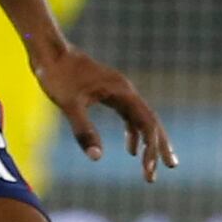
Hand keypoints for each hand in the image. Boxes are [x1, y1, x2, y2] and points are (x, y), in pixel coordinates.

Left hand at [35, 46, 178, 182]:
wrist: (49, 51)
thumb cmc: (57, 75)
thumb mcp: (69, 105)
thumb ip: (84, 130)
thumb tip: (96, 158)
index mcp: (123, 93)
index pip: (146, 124)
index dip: (151, 148)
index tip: (149, 170)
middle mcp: (126, 92)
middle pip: (151, 121)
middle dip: (160, 146)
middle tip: (171, 167)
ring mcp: (119, 92)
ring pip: (142, 119)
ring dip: (149, 142)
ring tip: (152, 165)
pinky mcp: (109, 93)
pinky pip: (129, 116)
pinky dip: (133, 133)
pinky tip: (131, 150)